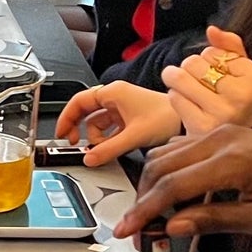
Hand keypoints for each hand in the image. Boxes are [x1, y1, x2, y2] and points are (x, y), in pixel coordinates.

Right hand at [55, 82, 181, 166]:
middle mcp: (116, 96)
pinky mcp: (130, 116)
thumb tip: (88, 158)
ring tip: (101, 148)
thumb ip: (107, 149)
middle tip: (73, 142)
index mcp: (113, 93)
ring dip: (95, 136)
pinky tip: (111, 147)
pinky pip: (109, 127)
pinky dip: (107, 137)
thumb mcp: (133, 136)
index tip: (60, 133)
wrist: (191, 121)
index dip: (65, 118)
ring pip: (98, 121)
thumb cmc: (168, 118)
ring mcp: (123, 106)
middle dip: (78, 128)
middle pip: (85, 111)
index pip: (78, 102)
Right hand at [114, 126, 251, 239]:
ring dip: (153, 183)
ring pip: (166, 153)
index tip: (126, 232)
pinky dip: (169, 169)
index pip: (171, 188)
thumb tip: (174, 227)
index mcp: (231, 163)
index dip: (144, 212)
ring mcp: (222, 133)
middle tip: (139, 229)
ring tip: (154, 214)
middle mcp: (220, 140)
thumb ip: (214, 221)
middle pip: (159, 166)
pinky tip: (174, 192)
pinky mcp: (226, 133)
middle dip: (142, 199)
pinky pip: (182, 147)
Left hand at [162, 27, 251, 131]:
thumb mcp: (242, 69)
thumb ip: (229, 45)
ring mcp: (222, 115)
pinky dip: (177, 98)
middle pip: (192, 63)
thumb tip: (211, 29)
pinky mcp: (202, 128)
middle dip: (191, 68)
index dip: (210, 59)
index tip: (221, 75)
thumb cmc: (236, 96)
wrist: (233, 138)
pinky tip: (189, 105)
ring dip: (178, 81)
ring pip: (179, 79)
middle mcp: (242, 98)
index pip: (212, 52)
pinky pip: (174, 98)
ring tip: (191, 90)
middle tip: (202, 82)